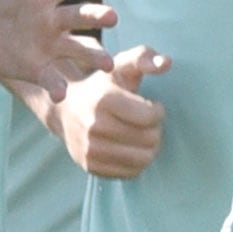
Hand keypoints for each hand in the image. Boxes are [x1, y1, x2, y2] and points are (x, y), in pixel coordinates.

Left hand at [0, 0, 128, 96]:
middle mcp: (52, 17)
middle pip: (83, 16)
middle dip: (99, 18)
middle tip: (112, 19)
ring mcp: (44, 43)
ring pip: (76, 49)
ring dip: (92, 56)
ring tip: (105, 65)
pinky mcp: (32, 66)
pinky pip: (50, 76)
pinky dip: (57, 84)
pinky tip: (61, 93)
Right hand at [51, 46, 171, 178]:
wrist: (65, 110)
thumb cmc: (101, 86)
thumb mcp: (120, 66)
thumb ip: (144, 58)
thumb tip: (167, 62)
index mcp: (103, 100)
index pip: (149, 117)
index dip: (158, 111)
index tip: (152, 106)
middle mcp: (94, 126)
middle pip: (148, 139)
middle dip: (156, 130)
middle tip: (149, 123)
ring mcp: (90, 149)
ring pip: (142, 159)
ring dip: (150, 148)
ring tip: (144, 136)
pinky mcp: (90, 166)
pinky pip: (130, 173)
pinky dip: (137, 162)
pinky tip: (132, 147)